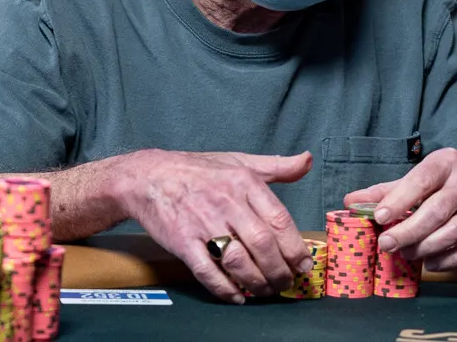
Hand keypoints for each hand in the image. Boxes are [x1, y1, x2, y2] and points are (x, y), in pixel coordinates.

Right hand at [117, 149, 313, 303]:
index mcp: (244, 182)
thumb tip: (307, 161)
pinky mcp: (182, 242)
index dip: (295, 248)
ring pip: (239, 261)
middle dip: (280, 270)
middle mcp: (227, 202)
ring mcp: (203, 223)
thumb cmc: (198, 170)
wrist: (149, 176)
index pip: (280, 220)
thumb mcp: (239, 160)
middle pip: (263, 244)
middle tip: (286, 283)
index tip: (303, 264)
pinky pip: (207, 271)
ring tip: (264, 290)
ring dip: (256, 282)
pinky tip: (236, 296)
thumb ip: (277, 165)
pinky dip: (224, 289)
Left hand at [344, 149, 456, 271]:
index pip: (420, 181)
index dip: (399, 200)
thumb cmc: (454, 181)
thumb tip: (352, 201)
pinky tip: (430, 263)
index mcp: (447, 163)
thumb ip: (388, 190)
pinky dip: (448, 260)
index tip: (379, 216)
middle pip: (435, 212)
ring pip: (452, 233)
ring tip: (406, 254)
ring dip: (425, 248)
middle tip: (387, 244)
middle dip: (408, 231)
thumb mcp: (425, 176)